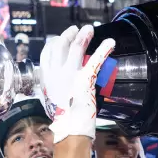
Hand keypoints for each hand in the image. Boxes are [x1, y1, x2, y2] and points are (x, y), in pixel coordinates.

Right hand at [39, 25, 114, 142]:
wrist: (69, 128)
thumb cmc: (63, 118)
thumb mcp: (52, 99)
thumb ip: (56, 87)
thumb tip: (61, 83)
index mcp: (47, 78)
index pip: (47, 53)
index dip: (53, 43)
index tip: (58, 38)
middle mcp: (55, 74)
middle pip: (60, 46)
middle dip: (68, 35)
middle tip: (76, 30)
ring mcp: (69, 75)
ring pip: (75, 48)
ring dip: (83, 36)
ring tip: (89, 29)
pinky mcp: (84, 79)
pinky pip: (95, 60)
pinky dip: (103, 49)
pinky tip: (110, 43)